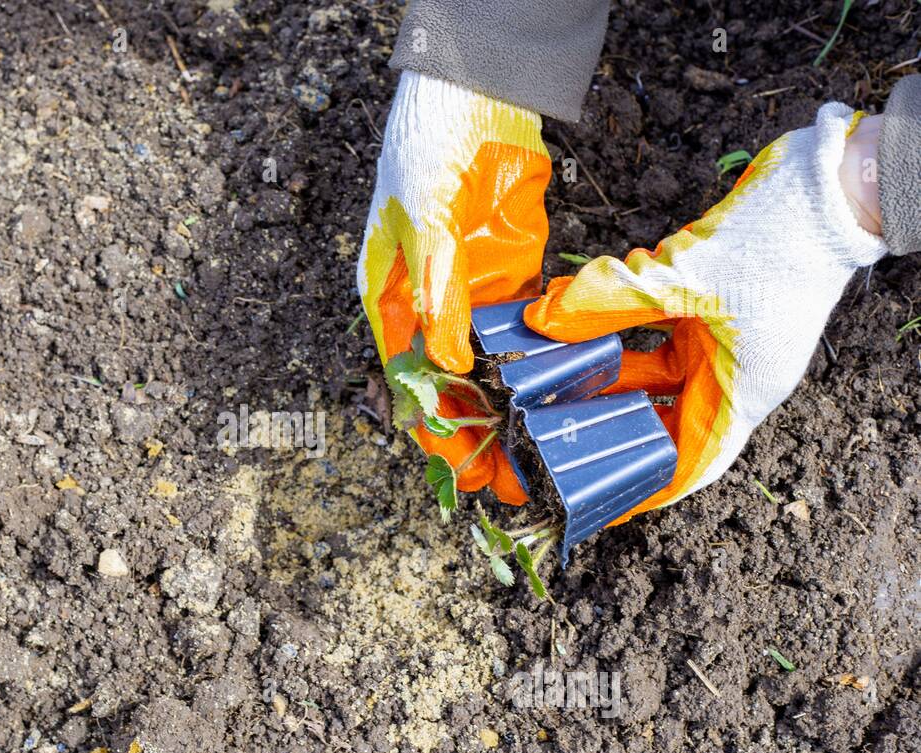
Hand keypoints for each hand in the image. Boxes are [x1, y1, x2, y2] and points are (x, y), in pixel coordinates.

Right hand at [358, 71, 550, 501]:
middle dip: (472, 429)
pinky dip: (536, 360)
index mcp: (387, 294)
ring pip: (486, 364)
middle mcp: (427, 301)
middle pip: (446, 382)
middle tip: (507, 476)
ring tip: (537, 451)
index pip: (404, 377)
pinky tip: (557, 393)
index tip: (457, 466)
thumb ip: (439, 293)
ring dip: (507, 405)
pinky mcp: (511, 270)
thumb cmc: (425, 146)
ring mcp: (470, 288)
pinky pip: (523, 327)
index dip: (429, 424)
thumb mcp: (423, 222)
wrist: (476, 84)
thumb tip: (451, 364)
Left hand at [522, 104, 888, 518]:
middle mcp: (731, 377)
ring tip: (551, 384)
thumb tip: (543, 318)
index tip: (597, 506)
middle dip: (608, 428)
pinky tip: (576, 324)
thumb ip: (611, 299)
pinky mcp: (710, 310)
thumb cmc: (782, 241)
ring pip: (650, 375)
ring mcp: (721, 343)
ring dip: (605, 375)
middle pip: (659, 422)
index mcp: (740, 394)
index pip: (689, 464)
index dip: (644, 491)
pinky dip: (619, 329)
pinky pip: (654, 334)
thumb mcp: (685, 276)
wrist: (829, 185)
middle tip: (552, 436)